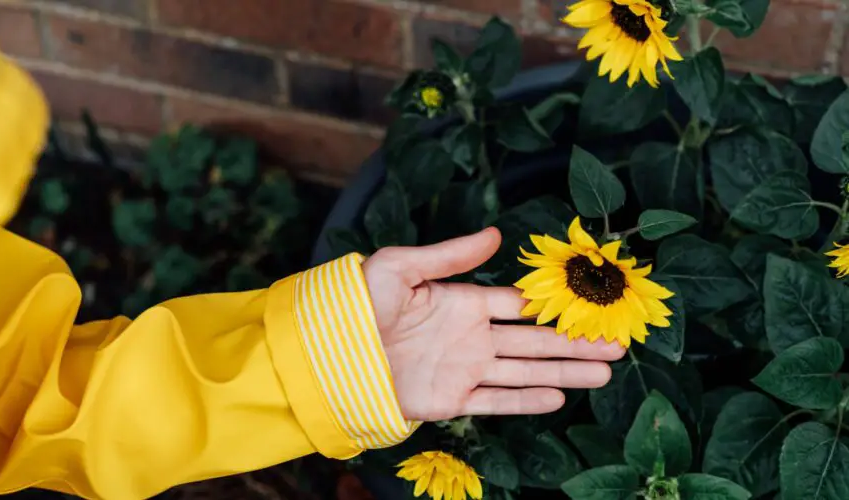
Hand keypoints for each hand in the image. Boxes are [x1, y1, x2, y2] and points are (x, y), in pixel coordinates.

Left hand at [362, 227, 624, 421]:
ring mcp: (464, 370)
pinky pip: (498, 401)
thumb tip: (495, 233)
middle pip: (535, 340)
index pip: (519, 304)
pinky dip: (528, 401)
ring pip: (526, 371)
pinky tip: (560, 397)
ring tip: (605, 372)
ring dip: (566, 372)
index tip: (591, 305)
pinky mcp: (452, 400)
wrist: (329, 353)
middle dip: (576, 342)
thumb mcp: (402, 266)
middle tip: (617, 344)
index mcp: (462, 302)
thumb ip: (451, 253)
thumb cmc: (359, 303)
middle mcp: (471, 337)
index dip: (555, 306)